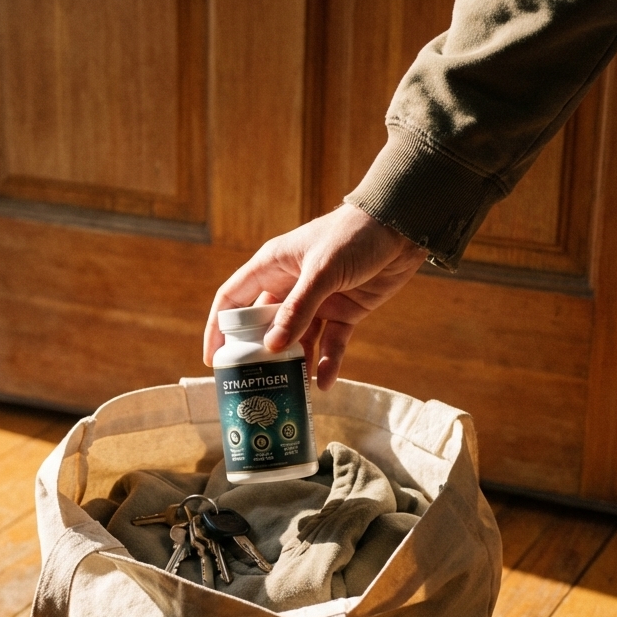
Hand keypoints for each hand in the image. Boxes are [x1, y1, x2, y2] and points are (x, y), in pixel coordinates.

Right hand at [203, 203, 426, 388]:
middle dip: (259, 355)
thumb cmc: (355, 234)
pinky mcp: (344, 312)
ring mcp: (318, 301)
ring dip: (296, 364)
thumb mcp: (323, 270)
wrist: (403, 226)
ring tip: (292, 390)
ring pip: (299, 340)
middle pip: (264, 326)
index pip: (232, 300)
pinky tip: (325, 383)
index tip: (213, 360)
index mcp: (272, 267)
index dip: (219, 329)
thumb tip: (272, 346)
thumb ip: (298, 309)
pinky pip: (331, 343)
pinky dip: (328, 363)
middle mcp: (290, 286)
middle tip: (253, 382)